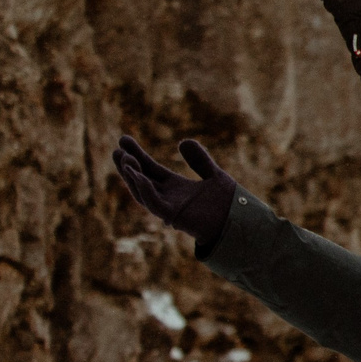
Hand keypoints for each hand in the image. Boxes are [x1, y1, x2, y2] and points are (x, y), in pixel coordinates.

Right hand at [111, 136, 238, 249]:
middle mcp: (169, 197)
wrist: (243, 222)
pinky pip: (155, 204)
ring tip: (125, 159)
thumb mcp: (215, 175)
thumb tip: (184, 142)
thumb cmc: (230, 204)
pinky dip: (146, 190)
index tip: (123, 139)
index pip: (150, 168)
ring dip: (132, 176)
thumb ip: (200, 160)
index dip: (137, 154)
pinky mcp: (175, 217)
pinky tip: (139, 176)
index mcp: (175, 187)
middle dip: (128, 165)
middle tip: (117, 149)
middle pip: (141, 179)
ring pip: (143, 192)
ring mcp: (170, 208)